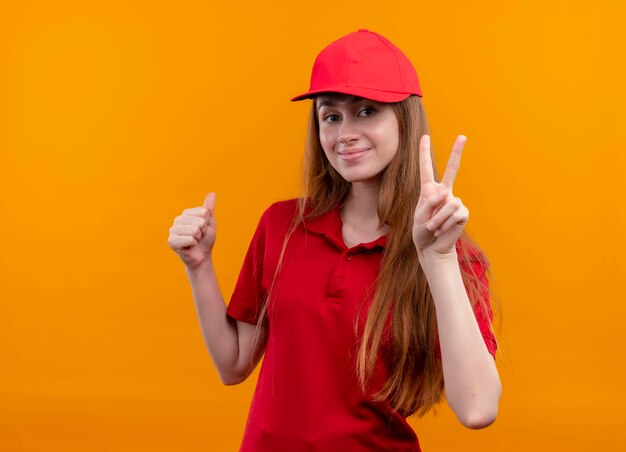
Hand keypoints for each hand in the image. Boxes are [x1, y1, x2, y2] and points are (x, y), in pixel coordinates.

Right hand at [168, 192, 216, 269]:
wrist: (202, 256)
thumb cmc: (205, 240)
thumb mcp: (210, 222)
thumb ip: (209, 209)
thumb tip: (212, 193)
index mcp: (186, 213)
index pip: (203, 212)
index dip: (207, 222)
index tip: (203, 229)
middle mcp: (177, 220)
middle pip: (199, 221)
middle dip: (203, 231)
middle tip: (199, 237)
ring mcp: (173, 230)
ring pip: (194, 230)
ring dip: (198, 238)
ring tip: (194, 241)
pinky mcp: (171, 241)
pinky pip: (189, 239)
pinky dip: (193, 245)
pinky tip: (189, 247)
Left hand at [412, 135, 468, 258]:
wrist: (432, 248)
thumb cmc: (422, 232)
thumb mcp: (419, 217)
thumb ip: (429, 203)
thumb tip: (446, 194)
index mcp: (428, 190)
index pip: (426, 169)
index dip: (424, 153)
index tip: (424, 137)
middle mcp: (443, 192)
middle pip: (452, 169)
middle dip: (457, 152)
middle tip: (462, 136)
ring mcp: (454, 201)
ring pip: (448, 203)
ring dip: (438, 218)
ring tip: (433, 228)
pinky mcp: (463, 212)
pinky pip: (455, 213)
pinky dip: (445, 223)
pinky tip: (442, 230)